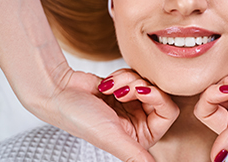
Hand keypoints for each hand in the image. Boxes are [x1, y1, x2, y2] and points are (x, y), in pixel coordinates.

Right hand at [33, 66, 177, 161]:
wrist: (58, 92)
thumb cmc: (81, 118)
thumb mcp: (113, 138)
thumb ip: (135, 156)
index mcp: (141, 137)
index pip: (169, 113)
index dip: (158, 98)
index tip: (140, 91)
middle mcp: (138, 121)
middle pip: (160, 94)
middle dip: (140, 87)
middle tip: (122, 90)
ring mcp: (131, 103)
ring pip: (147, 82)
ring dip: (128, 80)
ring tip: (110, 88)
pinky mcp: (124, 88)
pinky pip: (136, 74)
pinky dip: (121, 75)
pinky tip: (106, 84)